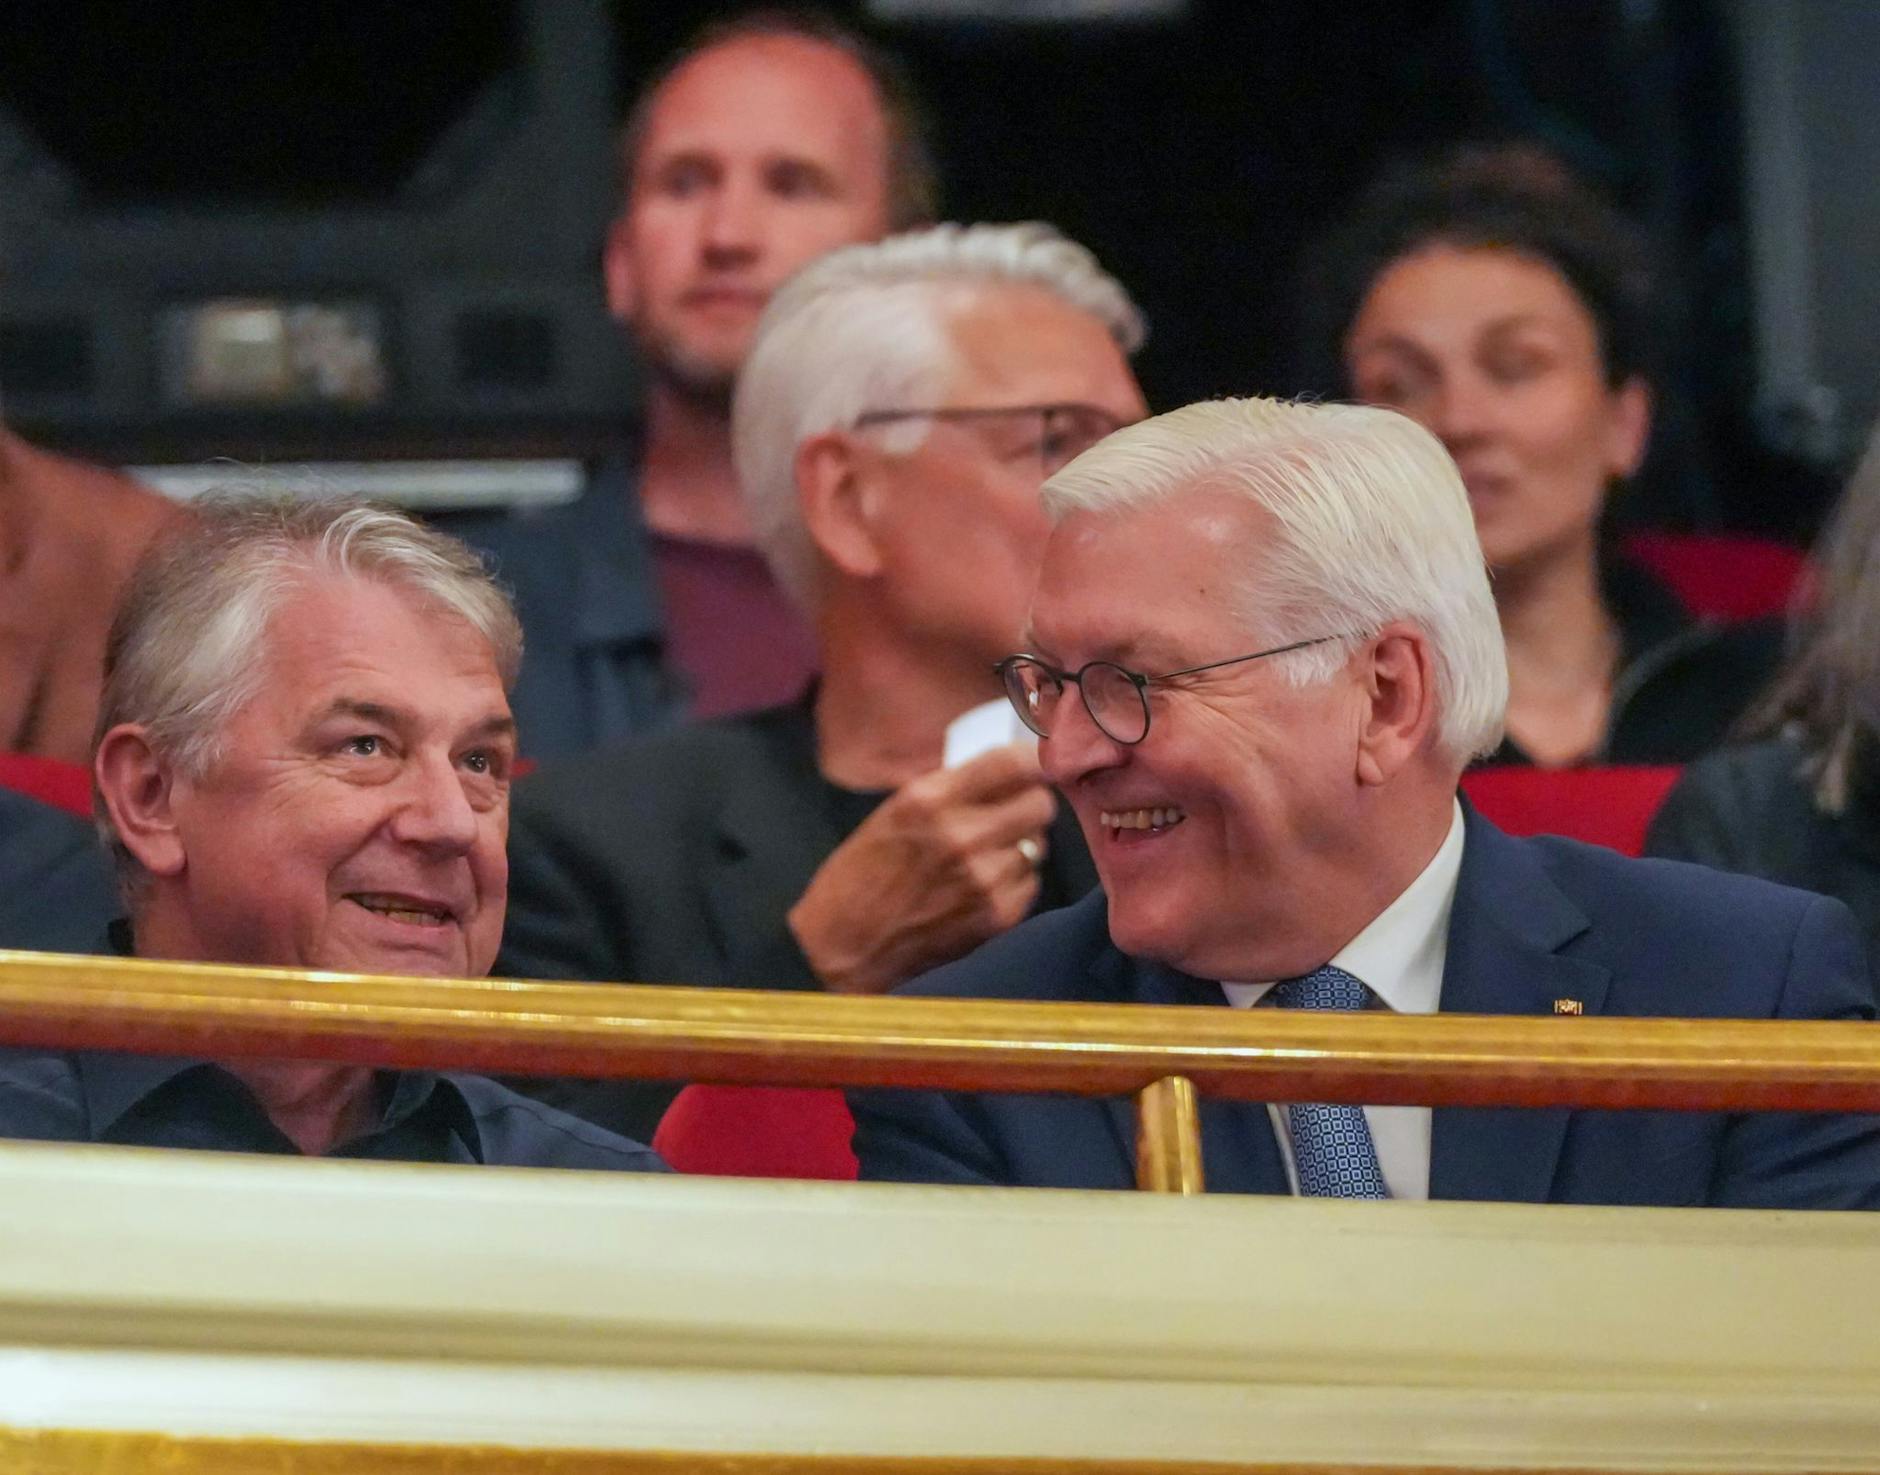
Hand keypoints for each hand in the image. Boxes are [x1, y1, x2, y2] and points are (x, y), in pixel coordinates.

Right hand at [788, 743, 1054, 994]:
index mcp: (929, 800)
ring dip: (1019, 845)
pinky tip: (984, 886)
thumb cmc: (859, 876)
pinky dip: (1014, 881)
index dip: (1030, 761)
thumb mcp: (893, 814)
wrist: (845, 948)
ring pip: (1037, 845)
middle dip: (1029, 804)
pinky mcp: (997, 915)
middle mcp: (962, 835)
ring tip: (989, 854)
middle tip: (1013, 812)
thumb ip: (946, 792)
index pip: (1013, 763)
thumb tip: (998, 774)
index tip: (1030, 766)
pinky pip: (1030, 882)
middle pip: (1040, 804)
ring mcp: (984, 878)